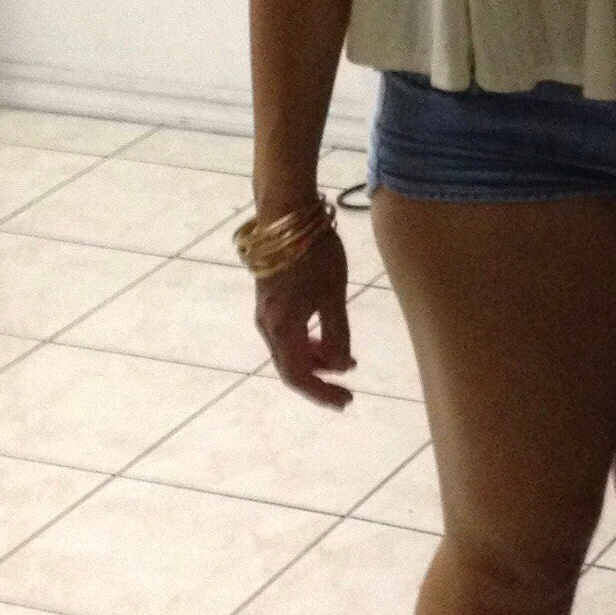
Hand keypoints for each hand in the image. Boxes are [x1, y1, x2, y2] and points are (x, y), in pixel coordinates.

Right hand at [254, 226, 353, 407]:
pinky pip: (288, 334)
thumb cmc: (313, 253)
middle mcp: (268, 325)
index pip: (299, 376)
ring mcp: (266, 313)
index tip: (346, 401)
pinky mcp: (270, 300)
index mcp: (282, 328)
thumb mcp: (333, 296)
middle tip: (350, 389)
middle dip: (321, 381)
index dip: (322, 393)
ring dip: (317, 360)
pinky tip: (328, 339)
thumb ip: (337, 334)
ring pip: (290, 350)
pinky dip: (309, 343)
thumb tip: (340, 365)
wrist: (284, 213)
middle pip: (291, 367)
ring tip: (347, 361)